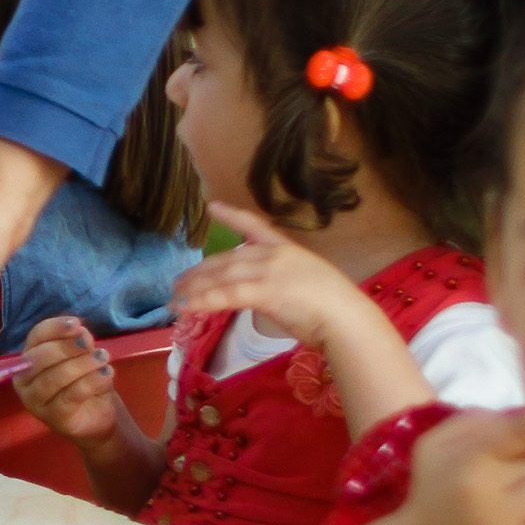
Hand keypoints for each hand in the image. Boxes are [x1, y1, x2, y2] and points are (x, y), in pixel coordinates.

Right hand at [16, 315, 124, 443]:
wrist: (96, 418)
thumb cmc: (83, 382)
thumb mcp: (83, 356)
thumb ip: (79, 342)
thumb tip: (81, 332)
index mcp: (27, 359)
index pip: (36, 336)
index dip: (56, 328)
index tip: (77, 325)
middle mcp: (24, 380)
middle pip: (40, 357)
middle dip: (67, 348)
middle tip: (91, 345)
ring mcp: (35, 402)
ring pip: (55, 378)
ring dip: (82, 365)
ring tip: (103, 358)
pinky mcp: (54, 418)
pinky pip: (70, 396)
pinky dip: (90, 382)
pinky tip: (106, 374)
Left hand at [169, 208, 366, 350]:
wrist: (348, 319)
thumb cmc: (336, 309)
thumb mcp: (309, 285)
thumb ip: (285, 285)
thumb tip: (267, 295)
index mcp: (288, 249)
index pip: (255, 226)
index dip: (232, 216)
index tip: (212, 206)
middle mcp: (275, 255)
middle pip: (227, 260)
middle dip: (200, 273)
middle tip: (179, 283)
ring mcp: (269, 271)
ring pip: (223, 277)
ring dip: (196, 289)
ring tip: (176, 298)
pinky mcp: (266, 291)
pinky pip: (228, 295)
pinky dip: (205, 302)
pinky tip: (188, 307)